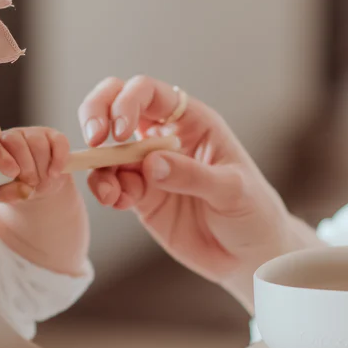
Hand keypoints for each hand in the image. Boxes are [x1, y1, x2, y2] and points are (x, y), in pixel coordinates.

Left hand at [0, 127, 70, 203]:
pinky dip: (58, 160)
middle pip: (18, 144)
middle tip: (31, 184)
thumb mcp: (7, 194)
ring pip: (39, 144)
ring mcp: (33, 134)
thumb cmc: (17, 188)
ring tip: (42, 182)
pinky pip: (59, 142)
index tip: (13, 174)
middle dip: (27, 168)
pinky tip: (55, 173)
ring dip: (42, 167)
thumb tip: (24, 189)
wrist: (38, 187)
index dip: (5, 160)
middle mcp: (12, 137)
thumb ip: (7, 193)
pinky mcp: (54, 136)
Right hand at [78, 75, 316, 310]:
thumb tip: (150, 164)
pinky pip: (111, 184)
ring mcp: (148, 166)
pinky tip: (115, 201)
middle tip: (94, 141)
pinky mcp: (140, 196)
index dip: (126, 102)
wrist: (249, 255)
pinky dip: (104, 190)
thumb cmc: (252, 211)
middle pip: (116, 105)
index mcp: (191, 121)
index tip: (120, 132)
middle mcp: (164, 137)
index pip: (148, 92)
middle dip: (97, 114)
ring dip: (98, 164)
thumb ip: (192, 175)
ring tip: (110, 192)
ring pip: (108, 149)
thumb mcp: (232, 190)